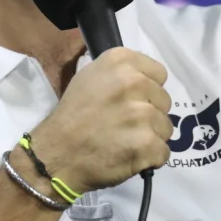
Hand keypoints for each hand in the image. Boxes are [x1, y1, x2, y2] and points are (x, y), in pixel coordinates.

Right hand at [28, 48, 172, 193]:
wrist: (55, 155)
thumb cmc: (72, 115)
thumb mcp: (89, 77)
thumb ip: (119, 73)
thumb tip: (144, 79)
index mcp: (121, 61)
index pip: (159, 74)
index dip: (148, 91)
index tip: (132, 101)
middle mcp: (134, 82)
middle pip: (164, 101)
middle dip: (150, 114)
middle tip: (125, 124)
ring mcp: (142, 114)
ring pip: (165, 127)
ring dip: (150, 137)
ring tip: (124, 142)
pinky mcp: (146, 143)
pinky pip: (163, 152)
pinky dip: (149, 159)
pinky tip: (128, 157)